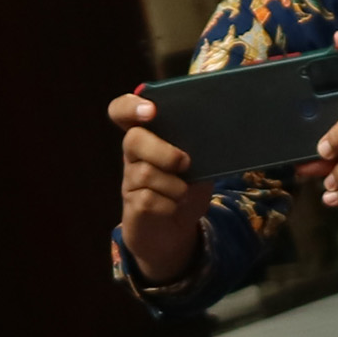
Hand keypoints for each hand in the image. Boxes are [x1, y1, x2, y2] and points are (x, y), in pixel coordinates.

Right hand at [109, 92, 216, 285]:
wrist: (176, 230)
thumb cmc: (187, 188)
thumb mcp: (199, 162)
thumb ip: (199, 145)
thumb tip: (215, 131)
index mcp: (148, 135)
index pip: (122, 110)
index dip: (130, 106)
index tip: (151, 110)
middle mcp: (133, 154)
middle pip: (133, 140)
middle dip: (162, 151)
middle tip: (185, 163)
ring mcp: (130, 179)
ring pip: (145, 173)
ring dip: (174, 185)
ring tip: (184, 193)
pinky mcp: (132, 205)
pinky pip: (148, 199)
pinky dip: (170, 205)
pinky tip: (175, 207)